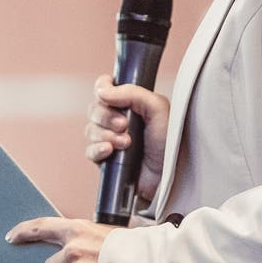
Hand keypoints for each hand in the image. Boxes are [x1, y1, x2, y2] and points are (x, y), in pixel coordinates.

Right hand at [84, 75, 170, 203]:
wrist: (171, 175)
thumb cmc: (170, 141)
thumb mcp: (158, 108)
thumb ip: (132, 93)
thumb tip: (102, 92)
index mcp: (130, 102)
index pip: (104, 87)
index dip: (102, 89)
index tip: (108, 97)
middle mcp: (118, 119)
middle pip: (94, 109)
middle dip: (106, 117)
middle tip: (124, 125)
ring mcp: (111, 139)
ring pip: (90, 130)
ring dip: (106, 135)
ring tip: (126, 143)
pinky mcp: (107, 159)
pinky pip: (90, 151)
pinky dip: (97, 149)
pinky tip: (110, 151)